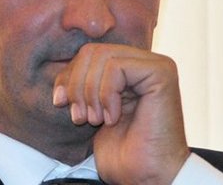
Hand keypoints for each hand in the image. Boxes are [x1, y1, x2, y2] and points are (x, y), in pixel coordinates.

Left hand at [53, 43, 189, 184]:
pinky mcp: (161, 72)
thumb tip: (60, 69)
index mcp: (129, 68)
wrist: (146, 176)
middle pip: (93, 51)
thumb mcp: (91, 110)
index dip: (68, 76)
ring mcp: (156, 65)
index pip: (89, 53)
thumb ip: (82, 84)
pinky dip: (106, 94)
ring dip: (90, 92)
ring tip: (96, 120)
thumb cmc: (123, 151)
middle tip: (80, 116)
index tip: (61, 103)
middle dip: (76, 84)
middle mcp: (144, 62)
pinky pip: (117, 67)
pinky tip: (113, 118)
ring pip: (103, 56)